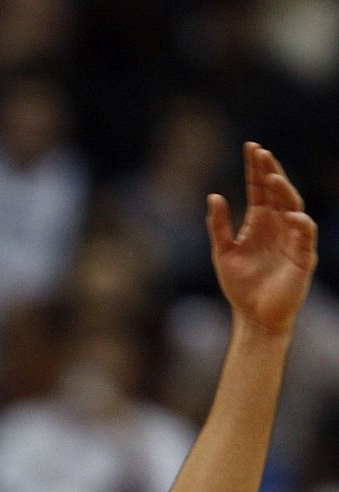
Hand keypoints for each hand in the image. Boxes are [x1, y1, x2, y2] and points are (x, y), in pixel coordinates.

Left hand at [208, 143, 316, 335]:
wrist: (253, 316)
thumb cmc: (240, 286)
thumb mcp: (222, 253)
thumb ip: (219, 226)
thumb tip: (213, 196)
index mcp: (259, 222)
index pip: (259, 189)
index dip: (256, 168)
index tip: (251, 147)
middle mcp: (278, 224)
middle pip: (277, 192)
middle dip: (270, 172)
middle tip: (261, 153)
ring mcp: (291, 238)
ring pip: (292, 207)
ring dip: (284, 192)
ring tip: (272, 178)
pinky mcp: (302, 256)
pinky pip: (305, 236)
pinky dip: (301, 225)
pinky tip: (293, 216)